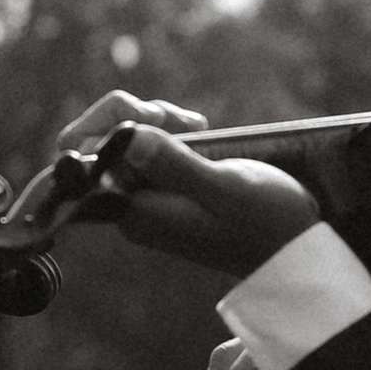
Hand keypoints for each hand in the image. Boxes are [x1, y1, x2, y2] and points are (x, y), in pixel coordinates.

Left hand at [52, 89, 318, 274]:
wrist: (294, 254)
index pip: (76, 162)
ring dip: (150, 117)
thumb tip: (125, 138)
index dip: (97, 126)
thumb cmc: (268, 224)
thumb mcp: (228, 189)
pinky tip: (199, 127)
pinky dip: (163, 127)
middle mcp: (130, 207)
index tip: (145, 117)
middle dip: (124, 115)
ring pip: (118, 140)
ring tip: (196, 122)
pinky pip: (142, 147)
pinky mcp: (163, 188)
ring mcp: (145, 197)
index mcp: (134, 210)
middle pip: (90, 144)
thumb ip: (177, 166)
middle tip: (172, 115)